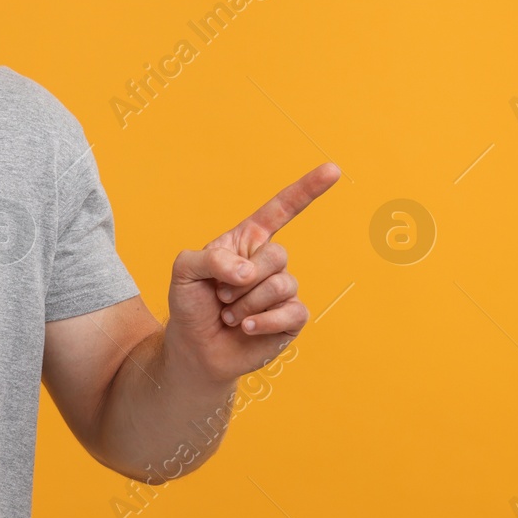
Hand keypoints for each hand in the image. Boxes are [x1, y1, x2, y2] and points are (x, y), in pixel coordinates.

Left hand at [165, 162, 339, 381]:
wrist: (195, 347)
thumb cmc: (190, 303)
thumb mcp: (184, 271)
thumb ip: (210, 260)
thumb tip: (248, 272)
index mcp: (246, 241)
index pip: (281, 210)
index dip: (307, 190)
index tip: (333, 170)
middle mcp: (268, 262)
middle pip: (278, 254)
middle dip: (243, 278)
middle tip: (220, 295)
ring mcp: (283, 290)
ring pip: (284, 284)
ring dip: (248, 302)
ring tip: (228, 314)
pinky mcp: (291, 319)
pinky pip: (291, 312)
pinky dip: (263, 320)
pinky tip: (245, 327)